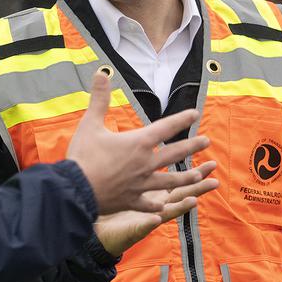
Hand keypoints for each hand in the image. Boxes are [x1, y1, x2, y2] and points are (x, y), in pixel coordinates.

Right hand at [67, 71, 212, 214]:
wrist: (74, 191)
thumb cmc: (83, 156)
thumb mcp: (90, 124)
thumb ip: (99, 99)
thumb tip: (101, 73)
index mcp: (139, 143)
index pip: (166, 127)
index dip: (182, 119)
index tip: (195, 114)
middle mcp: (145, 164)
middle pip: (175, 154)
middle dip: (192, 146)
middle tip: (207, 141)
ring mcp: (141, 185)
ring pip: (170, 181)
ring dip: (186, 177)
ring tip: (199, 175)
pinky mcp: (131, 201)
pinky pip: (148, 204)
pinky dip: (156, 206)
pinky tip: (163, 208)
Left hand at [94, 161, 217, 256]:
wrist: (104, 234)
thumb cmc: (117, 208)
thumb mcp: (133, 186)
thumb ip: (142, 164)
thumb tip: (148, 141)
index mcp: (158, 194)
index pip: (180, 181)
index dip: (196, 173)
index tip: (213, 164)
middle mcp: (158, 207)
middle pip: (182, 193)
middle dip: (199, 185)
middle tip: (214, 178)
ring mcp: (148, 219)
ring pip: (169, 211)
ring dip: (181, 206)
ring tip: (194, 200)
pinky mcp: (133, 230)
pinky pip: (141, 226)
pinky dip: (149, 222)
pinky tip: (156, 218)